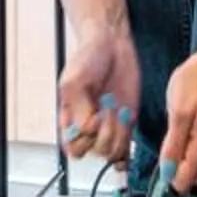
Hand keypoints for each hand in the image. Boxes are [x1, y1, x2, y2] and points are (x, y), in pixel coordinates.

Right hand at [58, 26, 139, 167]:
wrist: (111, 44)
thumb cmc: (87, 59)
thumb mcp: (74, 81)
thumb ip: (78, 108)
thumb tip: (88, 130)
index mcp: (70, 119)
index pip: (73, 149)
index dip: (86, 137)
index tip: (94, 116)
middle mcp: (88, 127)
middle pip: (95, 152)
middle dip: (104, 133)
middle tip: (107, 107)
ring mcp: (108, 127)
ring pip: (112, 152)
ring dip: (118, 133)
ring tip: (118, 110)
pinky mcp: (126, 124)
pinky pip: (125, 149)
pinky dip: (127, 144)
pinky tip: (126, 123)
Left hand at [163, 51, 196, 193]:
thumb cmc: (193, 87)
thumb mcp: (177, 115)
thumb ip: (173, 147)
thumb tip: (167, 174)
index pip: (184, 183)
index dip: (168, 177)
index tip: (160, 161)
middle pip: (190, 178)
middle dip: (174, 170)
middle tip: (166, 144)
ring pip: (193, 169)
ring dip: (180, 161)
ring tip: (172, 137)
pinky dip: (186, 152)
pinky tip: (181, 134)